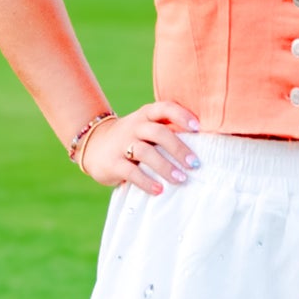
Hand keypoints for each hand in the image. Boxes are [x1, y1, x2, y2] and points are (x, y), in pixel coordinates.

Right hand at [80, 101, 200, 195]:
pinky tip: (159, 190)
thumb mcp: (147, 128)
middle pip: (158, 132)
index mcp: (146, 115)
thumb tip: (205, 144)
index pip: (164, 108)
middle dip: (178, 148)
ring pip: (145, 152)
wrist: (93, 145)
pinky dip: (146, 181)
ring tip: (181, 179)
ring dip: (165, 166)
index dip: (181, 115)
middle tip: (195, 164)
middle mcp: (134, 126)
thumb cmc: (133, 138)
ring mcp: (122, 144)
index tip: (197, 128)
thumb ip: (168, 130)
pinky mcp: (113, 163)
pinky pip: (131, 172)